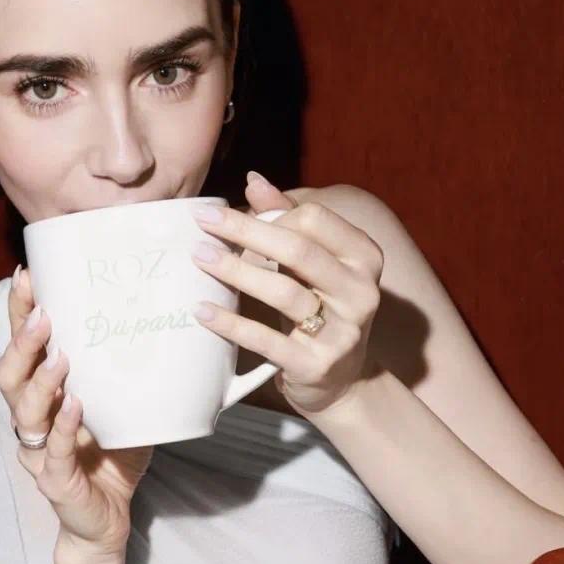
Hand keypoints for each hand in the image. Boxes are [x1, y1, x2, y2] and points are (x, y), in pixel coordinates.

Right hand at [0, 268, 152, 555]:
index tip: (27, 275)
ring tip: (60, 356)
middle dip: (22, 340)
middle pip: (9, 373)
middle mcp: (32, 420)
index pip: (23, 348)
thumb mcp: (127, 407)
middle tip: (42, 312)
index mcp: (44, 397)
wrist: (109, 522)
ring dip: (40, 380)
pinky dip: (63, 427)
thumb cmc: (114, 459)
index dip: (19, 313)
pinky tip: (76, 406)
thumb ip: (135, 372)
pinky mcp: (55, 482)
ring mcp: (38, 451)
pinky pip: (53, 451)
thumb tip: (175, 321)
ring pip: (23, 411)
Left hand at [191, 173, 383, 416]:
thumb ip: (288, 221)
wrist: (342, 382)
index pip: (315, 219)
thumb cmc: (322, 310)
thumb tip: (254, 180)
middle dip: (245, 231)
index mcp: (364, 257)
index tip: (230, 215)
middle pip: (298, 249)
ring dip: (236, 271)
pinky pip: (268, 340)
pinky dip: (232, 324)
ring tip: (199, 257)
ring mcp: (343, 332)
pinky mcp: (317, 366)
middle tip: (202, 222)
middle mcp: (362, 292)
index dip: (270, 214)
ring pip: (284, 292)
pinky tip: (203, 309)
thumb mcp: (315, 265)